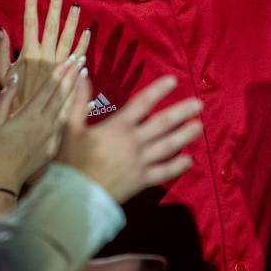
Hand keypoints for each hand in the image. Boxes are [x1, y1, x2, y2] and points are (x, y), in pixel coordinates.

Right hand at [0, 0, 89, 113]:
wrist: (27, 129)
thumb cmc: (11, 102)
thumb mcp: (1, 77)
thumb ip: (2, 53)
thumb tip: (1, 30)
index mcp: (28, 57)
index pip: (29, 25)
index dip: (30, 5)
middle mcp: (45, 59)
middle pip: (51, 28)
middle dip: (54, 7)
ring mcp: (59, 68)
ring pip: (68, 40)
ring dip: (72, 22)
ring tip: (76, 6)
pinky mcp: (68, 77)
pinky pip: (78, 59)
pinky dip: (83, 45)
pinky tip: (88, 32)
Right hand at [0, 56, 85, 190]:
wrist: (4, 179)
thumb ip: (6, 98)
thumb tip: (14, 76)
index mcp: (30, 113)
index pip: (49, 87)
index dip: (60, 70)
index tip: (70, 58)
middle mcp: (45, 121)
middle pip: (62, 93)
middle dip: (72, 74)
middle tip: (81, 59)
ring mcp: (53, 134)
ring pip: (69, 107)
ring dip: (77, 89)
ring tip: (84, 74)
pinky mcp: (56, 145)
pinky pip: (70, 124)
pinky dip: (80, 112)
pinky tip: (89, 103)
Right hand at [57, 75, 201, 203]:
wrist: (74, 196)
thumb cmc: (71, 161)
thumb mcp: (71, 127)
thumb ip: (79, 100)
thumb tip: (82, 74)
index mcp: (118, 127)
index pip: (142, 103)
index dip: (158, 90)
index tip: (173, 81)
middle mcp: (134, 142)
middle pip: (163, 123)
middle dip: (182, 112)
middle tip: (199, 104)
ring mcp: (141, 162)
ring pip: (168, 146)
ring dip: (185, 135)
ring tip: (199, 127)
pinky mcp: (142, 180)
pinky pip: (164, 172)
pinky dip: (178, 166)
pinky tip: (189, 160)